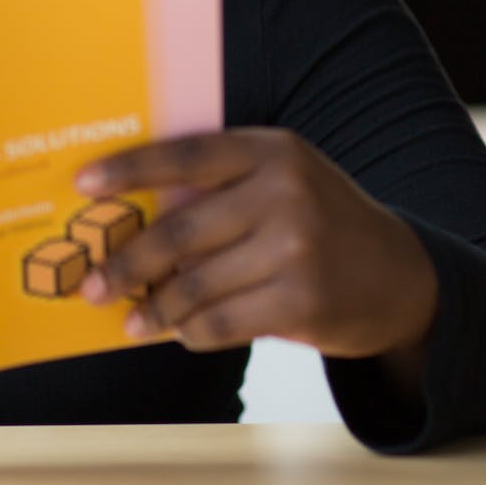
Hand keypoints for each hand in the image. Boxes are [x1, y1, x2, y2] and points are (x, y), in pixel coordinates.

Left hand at [74, 128, 437, 365]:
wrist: (402, 277)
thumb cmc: (321, 225)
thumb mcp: (283, 182)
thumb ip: (221, 190)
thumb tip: (131, 221)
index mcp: (271, 151)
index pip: (185, 155)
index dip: (128, 169)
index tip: (83, 186)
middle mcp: (284, 192)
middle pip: (179, 229)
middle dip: (127, 262)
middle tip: (91, 284)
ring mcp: (296, 247)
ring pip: (196, 283)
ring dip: (155, 308)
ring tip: (131, 320)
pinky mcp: (303, 300)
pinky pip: (221, 321)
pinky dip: (192, 331)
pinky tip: (180, 333)